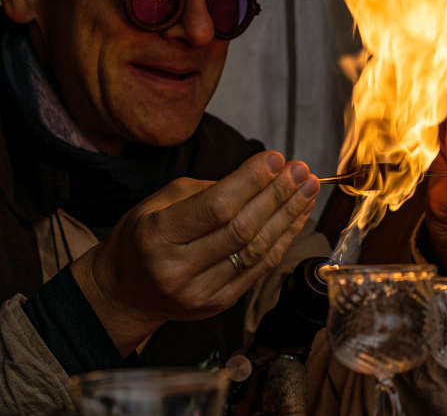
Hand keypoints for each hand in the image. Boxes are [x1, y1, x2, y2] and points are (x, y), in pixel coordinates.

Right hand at [70, 151, 319, 355]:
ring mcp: (200, 292)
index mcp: (158, 236)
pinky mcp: (219, 304)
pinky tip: (297, 216)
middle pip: (242, 228)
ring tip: (308, 189)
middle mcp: (178, 268)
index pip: (216, 206)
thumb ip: (207, 191)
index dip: (251, 181)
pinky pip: (260, 268)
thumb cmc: (142, 238)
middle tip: (301, 170)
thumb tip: (260, 176)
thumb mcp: (159, 204)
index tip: (276, 158)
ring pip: (257, 250)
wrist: (123, 294)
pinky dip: (283, 239)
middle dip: (278, 195)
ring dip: (288, 216)